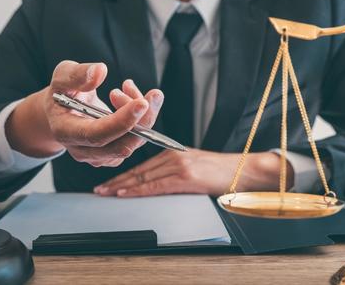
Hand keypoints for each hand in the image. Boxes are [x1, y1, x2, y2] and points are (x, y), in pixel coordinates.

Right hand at [6, 60, 163, 166]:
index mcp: (65, 132)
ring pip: (133, 142)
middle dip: (142, 120)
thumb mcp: (62, 76)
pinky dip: (142, 117)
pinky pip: (136, 140)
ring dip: (142, 113)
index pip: (96, 134)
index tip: (142, 103)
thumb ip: (77, 74)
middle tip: (152, 94)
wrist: (62, 110)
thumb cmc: (62, 92)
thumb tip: (100, 71)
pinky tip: (129, 97)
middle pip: (120, 145)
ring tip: (127, 87)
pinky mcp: (113, 155)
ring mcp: (99, 156)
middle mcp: (82, 150)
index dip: (121, 122)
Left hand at [94, 150, 293, 196]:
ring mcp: (178, 165)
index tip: (108, 182)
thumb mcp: (193, 166)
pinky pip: (156, 185)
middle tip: (99, 189)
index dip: (122, 174)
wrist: (244, 171)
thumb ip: (173, 171)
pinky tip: (125, 193)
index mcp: (172, 152)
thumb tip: (155, 183)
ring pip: (143, 177)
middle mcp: (172, 156)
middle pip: (138, 171)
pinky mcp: (185, 177)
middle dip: (116, 181)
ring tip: (106, 193)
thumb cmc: (222, 172)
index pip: (142, 166)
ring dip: (121, 186)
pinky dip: (138, 190)